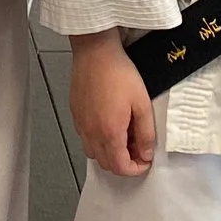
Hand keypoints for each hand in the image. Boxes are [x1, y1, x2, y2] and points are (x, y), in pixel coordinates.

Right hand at [69, 31, 156, 175]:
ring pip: (93, 153)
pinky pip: (85, 137)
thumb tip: (146, 154)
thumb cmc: (119, 73)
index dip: (136, 169)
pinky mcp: (75, 113)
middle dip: (124, 162)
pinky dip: (97, 139)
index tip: (145, 158)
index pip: (120, 168)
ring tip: (122, 135)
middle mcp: (91, 133)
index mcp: (109, 133)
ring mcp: (81, 124)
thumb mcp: (142, 104)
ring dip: (109, 152)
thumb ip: (146, 134)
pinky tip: (108, 122)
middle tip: (136, 146)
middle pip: (106, 164)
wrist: (95, 51)